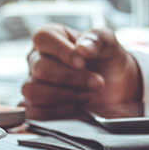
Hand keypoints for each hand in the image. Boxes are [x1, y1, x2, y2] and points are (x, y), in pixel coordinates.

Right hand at [22, 24, 140, 119]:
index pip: (43, 38)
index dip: (62, 51)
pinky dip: (58, 112)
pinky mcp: (35, 106)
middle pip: (40, 68)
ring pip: (33, 91)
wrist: (115, 87)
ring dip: (64, 96)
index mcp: (51, 36)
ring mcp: (33, 82)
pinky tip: (77, 108)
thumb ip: (98, 40)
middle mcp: (37, 58)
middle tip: (97, 83)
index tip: (83, 63)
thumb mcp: (109, 43)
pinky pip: (34, 112)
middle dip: (71, 78)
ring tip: (87, 95)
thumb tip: (82, 48)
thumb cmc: (107, 59)